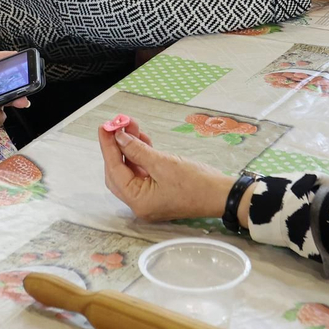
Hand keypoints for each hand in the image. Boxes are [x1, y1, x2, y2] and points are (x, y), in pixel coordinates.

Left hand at [98, 117, 233, 222]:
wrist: (223, 195)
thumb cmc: (197, 183)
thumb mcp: (164, 163)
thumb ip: (137, 150)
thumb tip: (119, 137)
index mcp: (138, 201)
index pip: (114, 170)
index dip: (108, 146)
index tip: (104, 126)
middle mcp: (139, 204)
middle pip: (118, 172)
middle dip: (117, 147)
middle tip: (117, 125)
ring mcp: (148, 199)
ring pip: (129, 170)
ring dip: (129, 148)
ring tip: (132, 127)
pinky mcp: (157, 192)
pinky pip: (141, 172)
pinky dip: (140, 156)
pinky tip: (142, 139)